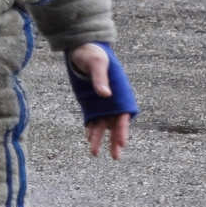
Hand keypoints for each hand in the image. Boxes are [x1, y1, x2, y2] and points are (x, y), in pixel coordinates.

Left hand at [71, 43, 131, 158]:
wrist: (82, 49)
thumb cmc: (94, 54)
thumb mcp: (97, 63)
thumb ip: (101, 78)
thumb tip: (105, 94)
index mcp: (120, 94)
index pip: (123, 116)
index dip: (123, 130)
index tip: (122, 142)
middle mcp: (112, 102)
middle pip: (115, 125)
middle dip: (115, 141)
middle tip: (115, 157)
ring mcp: (101, 104)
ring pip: (102, 125)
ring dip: (99, 138)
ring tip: (94, 153)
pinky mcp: (90, 104)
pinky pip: (91, 120)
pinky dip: (90, 129)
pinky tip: (88, 138)